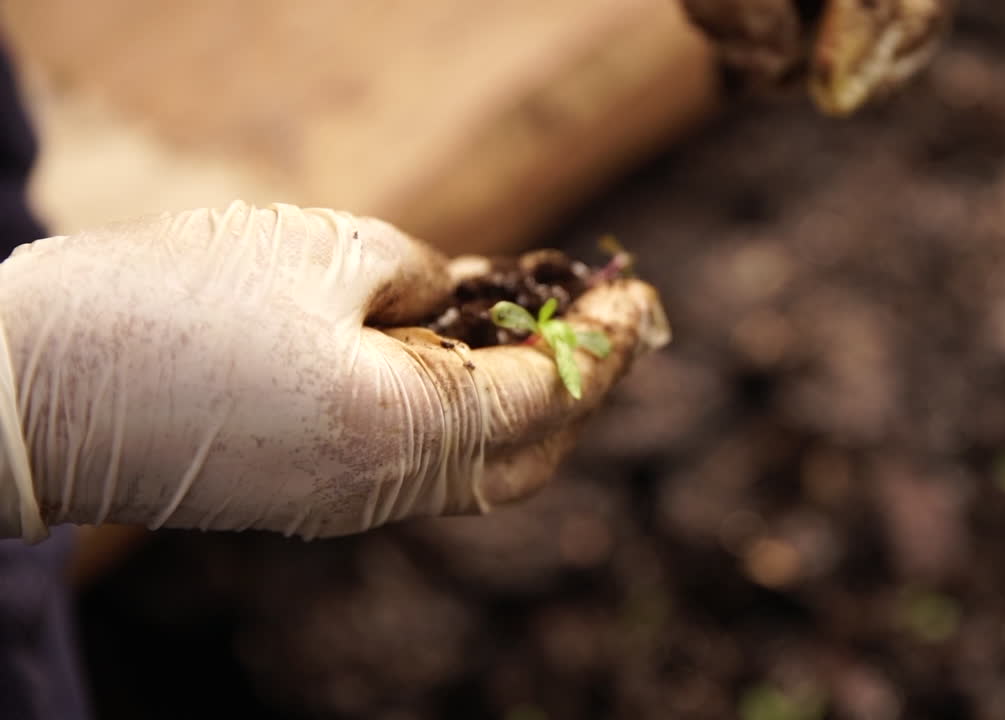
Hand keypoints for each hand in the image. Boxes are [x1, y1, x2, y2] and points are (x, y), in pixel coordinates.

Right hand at [0, 201, 668, 541]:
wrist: (29, 384)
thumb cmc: (170, 301)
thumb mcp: (320, 251)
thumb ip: (421, 277)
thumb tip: (462, 298)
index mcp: (401, 428)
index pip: (545, 397)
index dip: (600, 345)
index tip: (636, 299)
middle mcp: (384, 488)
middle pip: (527, 455)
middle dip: (577, 387)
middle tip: (597, 318)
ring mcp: (345, 506)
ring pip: (474, 465)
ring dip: (517, 400)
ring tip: (528, 325)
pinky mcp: (308, 498)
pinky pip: (416, 462)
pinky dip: (455, 411)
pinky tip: (452, 353)